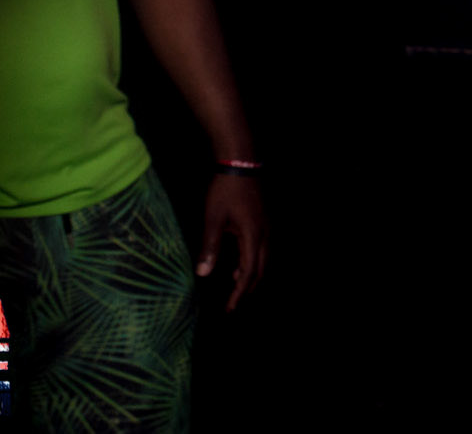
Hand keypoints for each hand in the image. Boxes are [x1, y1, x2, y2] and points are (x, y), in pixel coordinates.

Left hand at [196, 174, 269, 311]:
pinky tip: (239, 261)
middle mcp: (265, 233)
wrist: (242, 162)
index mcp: (253, 235)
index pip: (249, 272)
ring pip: (265, 258)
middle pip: (262, 269)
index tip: (230, 309)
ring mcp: (268, 226)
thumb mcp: (213, 218)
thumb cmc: (225, 189)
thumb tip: (203, 274)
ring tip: (234, 283)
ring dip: (251, 274)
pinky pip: (263, 248)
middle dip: (248, 287)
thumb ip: (210, 246)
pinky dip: (253, 260)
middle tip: (233, 303)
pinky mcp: (265, 220)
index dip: (239, 293)